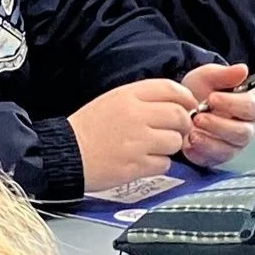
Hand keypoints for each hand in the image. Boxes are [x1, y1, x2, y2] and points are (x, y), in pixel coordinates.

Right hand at [70, 78, 198, 190]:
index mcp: (128, 96)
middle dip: (183, 124)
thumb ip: (143, 99)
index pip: (170, 88)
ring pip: (175, 141)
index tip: (189, 106)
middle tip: (175, 131)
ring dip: (169, 146)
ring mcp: (137, 142)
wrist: (65, 154)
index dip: (186, 97)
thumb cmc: (89, 128)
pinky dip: (158, 164)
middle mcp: (135, 116)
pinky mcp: (136, 165)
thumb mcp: (113, 101)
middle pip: (179, 115)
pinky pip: (164, 163)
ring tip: (152, 148)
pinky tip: (143, 161)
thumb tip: (178, 103)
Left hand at [179, 61, 254, 166]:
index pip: (249, 108)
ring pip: (228, 149)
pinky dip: (199, 153)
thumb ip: (224, 74)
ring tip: (192, 131)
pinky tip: (188, 143)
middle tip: (199, 117)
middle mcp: (242, 129)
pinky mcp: (216, 158)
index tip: (213, 98)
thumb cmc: (198, 94)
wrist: (179, 109)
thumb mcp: (208, 77)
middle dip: (218, 125)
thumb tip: (242, 69)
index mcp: (245, 108)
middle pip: (241, 132)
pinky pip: (212, 160)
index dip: (232, 104)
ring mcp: (230, 146)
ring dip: (209, 140)